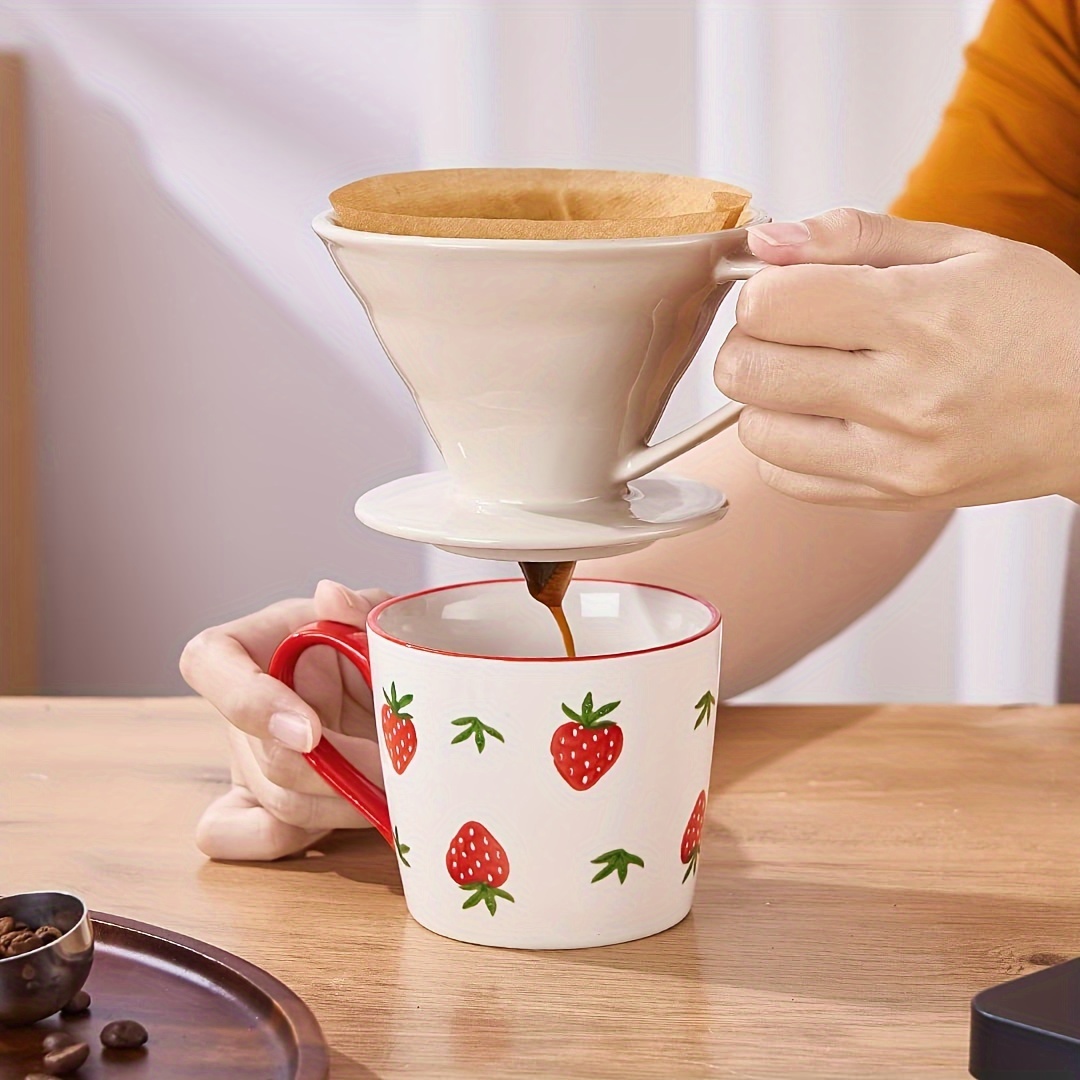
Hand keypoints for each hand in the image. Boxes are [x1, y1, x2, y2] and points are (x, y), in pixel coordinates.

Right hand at [180, 580, 390, 860]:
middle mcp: (236, 708)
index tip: (310, 732)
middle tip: (392, 768)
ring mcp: (242, 761)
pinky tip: (353, 816)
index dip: (252, 704)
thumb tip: (330, 596)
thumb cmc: (369, 646)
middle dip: (336, 773)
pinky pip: (243, 838)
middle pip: (262, 759)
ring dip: (342, 806)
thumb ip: (359, 608)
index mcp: (247, 645)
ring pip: (276, 804)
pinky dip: (298, 839)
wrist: (385, 689)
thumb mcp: (375, 617)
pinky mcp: (256, 805)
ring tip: (395, 788)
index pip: (210, 664)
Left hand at [715, 209, 1079, 507]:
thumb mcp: (963, 248)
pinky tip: (823, 419)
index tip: (786, 288)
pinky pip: (783, 479)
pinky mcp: (889, 498)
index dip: (761, 290)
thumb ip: (855, 236)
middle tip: (786, 332)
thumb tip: (767, 239)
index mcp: (919, 316)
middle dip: (749, 342)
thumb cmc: (1038, 322)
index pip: (772, 305)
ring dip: (763, 398)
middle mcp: (903, 396)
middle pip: (748, 371)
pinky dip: (784, 446)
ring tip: (808, 377)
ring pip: (756, 431)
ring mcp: (894, 458)